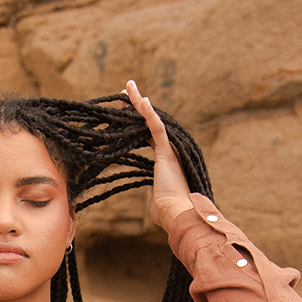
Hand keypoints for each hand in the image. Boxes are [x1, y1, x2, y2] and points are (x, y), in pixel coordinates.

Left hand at [123, 80, 193, 230]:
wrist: (177, 214)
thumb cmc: (167, 212)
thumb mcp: (156, 200)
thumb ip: (153, 194)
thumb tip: (153, 200)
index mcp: (165, 158)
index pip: (147, 134)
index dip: (136, 121)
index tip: (125, 111)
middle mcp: (168, 150)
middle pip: (149, 122)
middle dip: (136, 106)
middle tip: (124, 92)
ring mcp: (168, 149)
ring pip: (152, 120)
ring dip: (139, 103)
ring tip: (127, 87)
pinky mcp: (166, 151)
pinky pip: (157, 128)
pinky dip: (149, 114)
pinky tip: (142, 100)